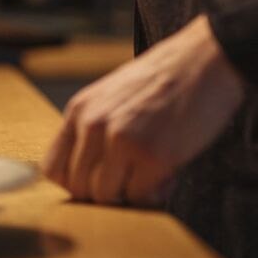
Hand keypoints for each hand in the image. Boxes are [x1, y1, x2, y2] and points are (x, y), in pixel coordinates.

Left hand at [41, 15, 245, 205]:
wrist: (205, 60)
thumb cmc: (163, 81)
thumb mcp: (110, 96)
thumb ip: (92, 129)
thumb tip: (86, 176)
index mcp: (79, 110)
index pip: (52, 169)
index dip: (74, 184)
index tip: (98, 183)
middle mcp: (92, 125)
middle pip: (78, 189)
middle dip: (106, 193)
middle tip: (133, 179)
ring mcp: (120, 140)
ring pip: (106, 197)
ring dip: (130, 195)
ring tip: (152, 175)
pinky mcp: (152, 155)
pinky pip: (139, 197)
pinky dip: (154, 194)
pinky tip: (168, 175)